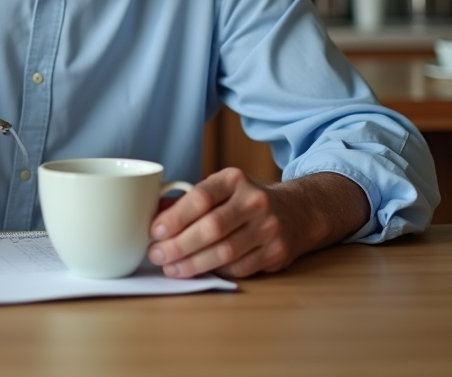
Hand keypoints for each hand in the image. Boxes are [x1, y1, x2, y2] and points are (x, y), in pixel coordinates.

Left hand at [147, 169, 367, 279]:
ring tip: (172, 268)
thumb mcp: (221, 189)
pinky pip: (239, 268)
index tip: (156, 231)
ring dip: (193, 264)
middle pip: (211, 228)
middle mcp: (255, 201)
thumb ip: (189, 200)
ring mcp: (269, 228)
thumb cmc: (246, 201)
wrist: (297, 211)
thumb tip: (154, 212)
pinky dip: (215, 272)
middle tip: (158, 255)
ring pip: (225, 253)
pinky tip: (199, 271)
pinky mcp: (277, 252)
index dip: (175, 216)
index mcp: (235, 180)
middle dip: (179, 245)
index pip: (201, 197)